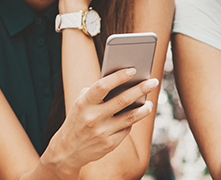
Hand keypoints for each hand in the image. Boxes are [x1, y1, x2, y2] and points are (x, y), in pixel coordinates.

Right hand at [43, 68, 159, 172]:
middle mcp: (93, 118)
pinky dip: (132, 122)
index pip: (103, 86)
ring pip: (130, 117)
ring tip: (150, 103)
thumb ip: (97, 92)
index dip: (118, 77)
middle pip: (122, 100)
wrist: (67, 150)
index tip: (133, 70)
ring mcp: (102, 132)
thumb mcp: (80, 103)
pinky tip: (137, 116)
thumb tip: (124, 82)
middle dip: (141, 89)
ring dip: (144, 109)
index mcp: (84, 104)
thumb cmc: (78, 120)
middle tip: (153, 82)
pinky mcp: (110, 144)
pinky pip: (126, 129)